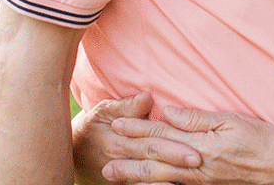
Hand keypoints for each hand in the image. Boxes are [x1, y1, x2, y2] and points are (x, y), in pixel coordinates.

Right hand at [71, 92, 201, 184]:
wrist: (76, 152)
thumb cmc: (94, 126)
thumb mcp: (104, 111)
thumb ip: (126, 106)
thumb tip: (147, 97)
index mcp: (119, 140)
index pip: (150, 142)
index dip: (172, 146)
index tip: (194, 148)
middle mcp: (122, 159)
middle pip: (152, 161)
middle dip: (175, 162)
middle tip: (197, 161)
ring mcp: (123, 174)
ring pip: (147, 178)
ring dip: (168, 178)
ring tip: (188, 178)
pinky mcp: (124, 182)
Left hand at [103, 106, 273, 184]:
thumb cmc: (261, 139)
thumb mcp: (231, 120)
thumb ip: (198, 118)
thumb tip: (168, 111)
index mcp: (201, 145)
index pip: (162, 134)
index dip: (138, 128)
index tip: (116, 123)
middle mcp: (196, 166)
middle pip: (155, 160)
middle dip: (128, 157)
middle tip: (102, 157)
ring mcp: (200, 181)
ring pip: (160, 178)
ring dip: (135, 175)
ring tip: (113, 174)